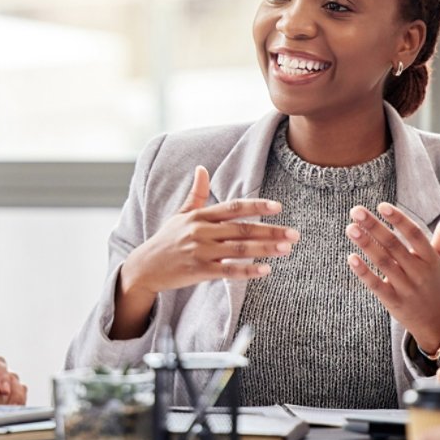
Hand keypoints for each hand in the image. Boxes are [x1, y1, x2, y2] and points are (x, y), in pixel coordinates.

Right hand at [125, 165, 298, 292]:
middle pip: (242, 229)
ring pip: (239, 249)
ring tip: (286, 249)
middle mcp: (201, 231)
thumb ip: (195, 193)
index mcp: (200, 215)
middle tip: (294, 233)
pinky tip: (265, 270)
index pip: (233, 208)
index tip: (278, 207)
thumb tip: (201, 168)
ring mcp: (200, 251)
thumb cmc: (166, 240)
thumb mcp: (179, 214)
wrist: (144, 267)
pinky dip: (247, 270)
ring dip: (265, 249)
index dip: (256, 206)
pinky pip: (227, 270)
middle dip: (270, 231)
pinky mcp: (198, 271)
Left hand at [346, 203, 439, 352]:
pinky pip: (377, 285)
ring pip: (384, 263)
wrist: (437, 323)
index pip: (415, 235)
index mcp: (431, 259)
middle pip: (395, 246)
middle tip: (356, 211)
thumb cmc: (436, 285)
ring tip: (351, 228)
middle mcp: (419, 272)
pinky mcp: (393, 302)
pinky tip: (351, 258)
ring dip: (366, 245)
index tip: (382, 205)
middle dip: (375, 227)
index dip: (399, 220)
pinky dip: (364, 272)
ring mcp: (406, 288)